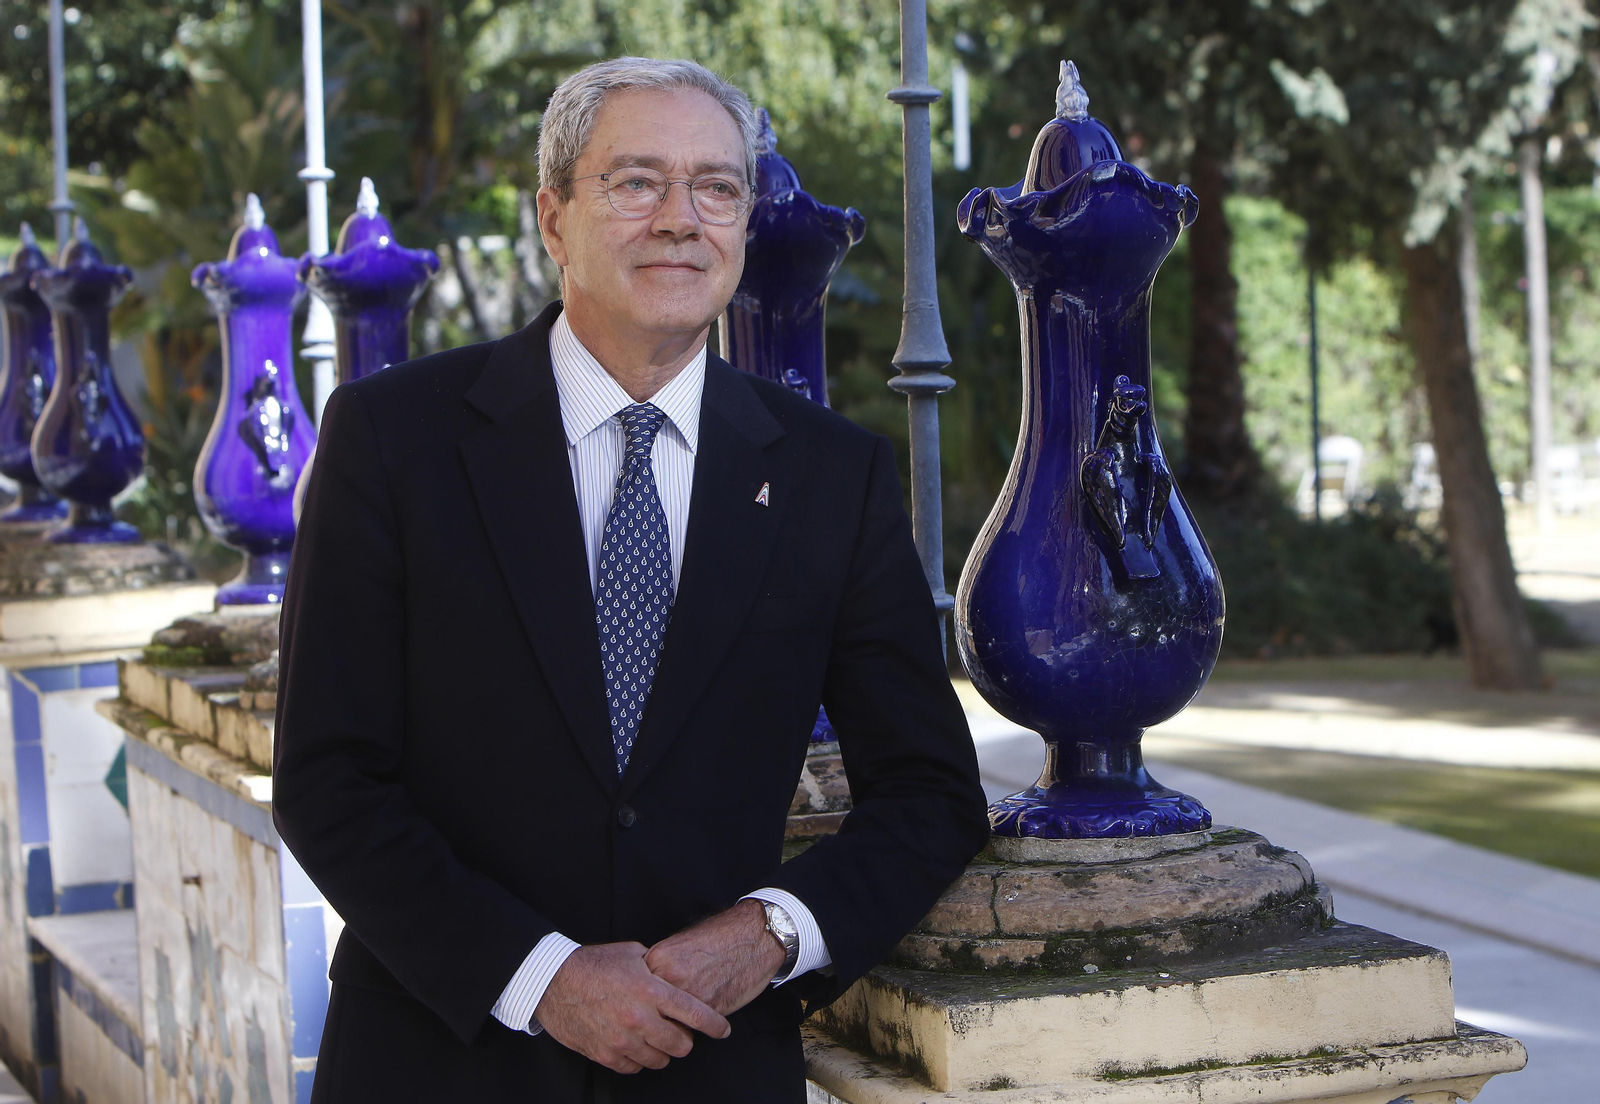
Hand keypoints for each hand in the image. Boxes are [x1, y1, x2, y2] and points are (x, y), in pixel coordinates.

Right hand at [535, 942, 730, 1073]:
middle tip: (678, 1031)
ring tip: (653, 1036)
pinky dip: (638, 1058)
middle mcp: (640, 1018)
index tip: (724, 1030)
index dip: (715, 1025)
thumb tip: (676, 977)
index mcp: (651, 990)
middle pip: (681, 1045)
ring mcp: (622, 1040)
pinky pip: (634, 1067)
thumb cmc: (593, 963)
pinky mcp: (605, 1054)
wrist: (553, 981)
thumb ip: (658, 969)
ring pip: (659, 1060)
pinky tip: (633, 1044)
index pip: (695, 1014)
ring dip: (661, 1050)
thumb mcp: (633, 954)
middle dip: (685, 1039)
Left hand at [645, 899, 786, 1016]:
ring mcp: (689, 995)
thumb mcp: (680, 944)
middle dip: (654, 1017)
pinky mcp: (710, 1009)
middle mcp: (669, 978)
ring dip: (675, 1026)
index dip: (642, 1000)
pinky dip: (696, 1025)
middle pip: (648, 1011)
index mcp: (657, 959)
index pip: (635, 991)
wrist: (753, 935)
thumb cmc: (721, 936)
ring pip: (669, 1024)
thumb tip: (647, 987)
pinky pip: (694, 1027)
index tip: (645, 1004)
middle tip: (663, 1017)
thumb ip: (660, 967)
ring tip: (684, 1017)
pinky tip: (703, 1012)